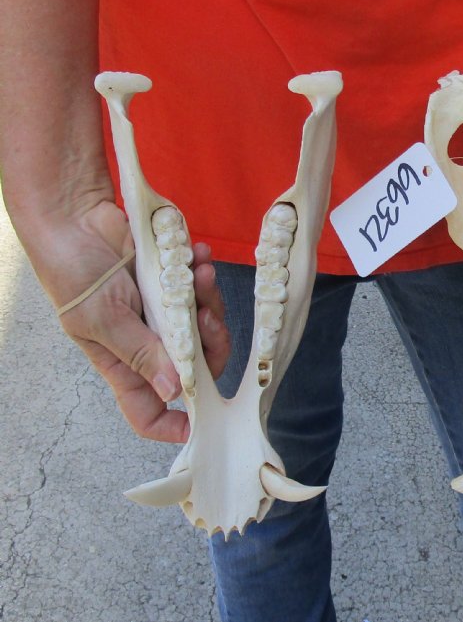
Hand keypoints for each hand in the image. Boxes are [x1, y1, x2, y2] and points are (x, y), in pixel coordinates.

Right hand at [51, 201, 229, 442]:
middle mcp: (149, 343)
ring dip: (210, 302)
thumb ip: (139, 351)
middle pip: (197, 366)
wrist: (76, 217)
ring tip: (200, 276)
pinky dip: (204, 275)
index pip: (150, 409)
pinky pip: (204, 289)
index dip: (175, 424)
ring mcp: (166, 313)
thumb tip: (173, 388)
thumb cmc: (73, 272)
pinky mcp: (176, 284)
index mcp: (124, 364)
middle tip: (206, 318)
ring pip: (207, 326)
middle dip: (210, 346)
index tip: (202, 420)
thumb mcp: (101, 318)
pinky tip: (198, 258)